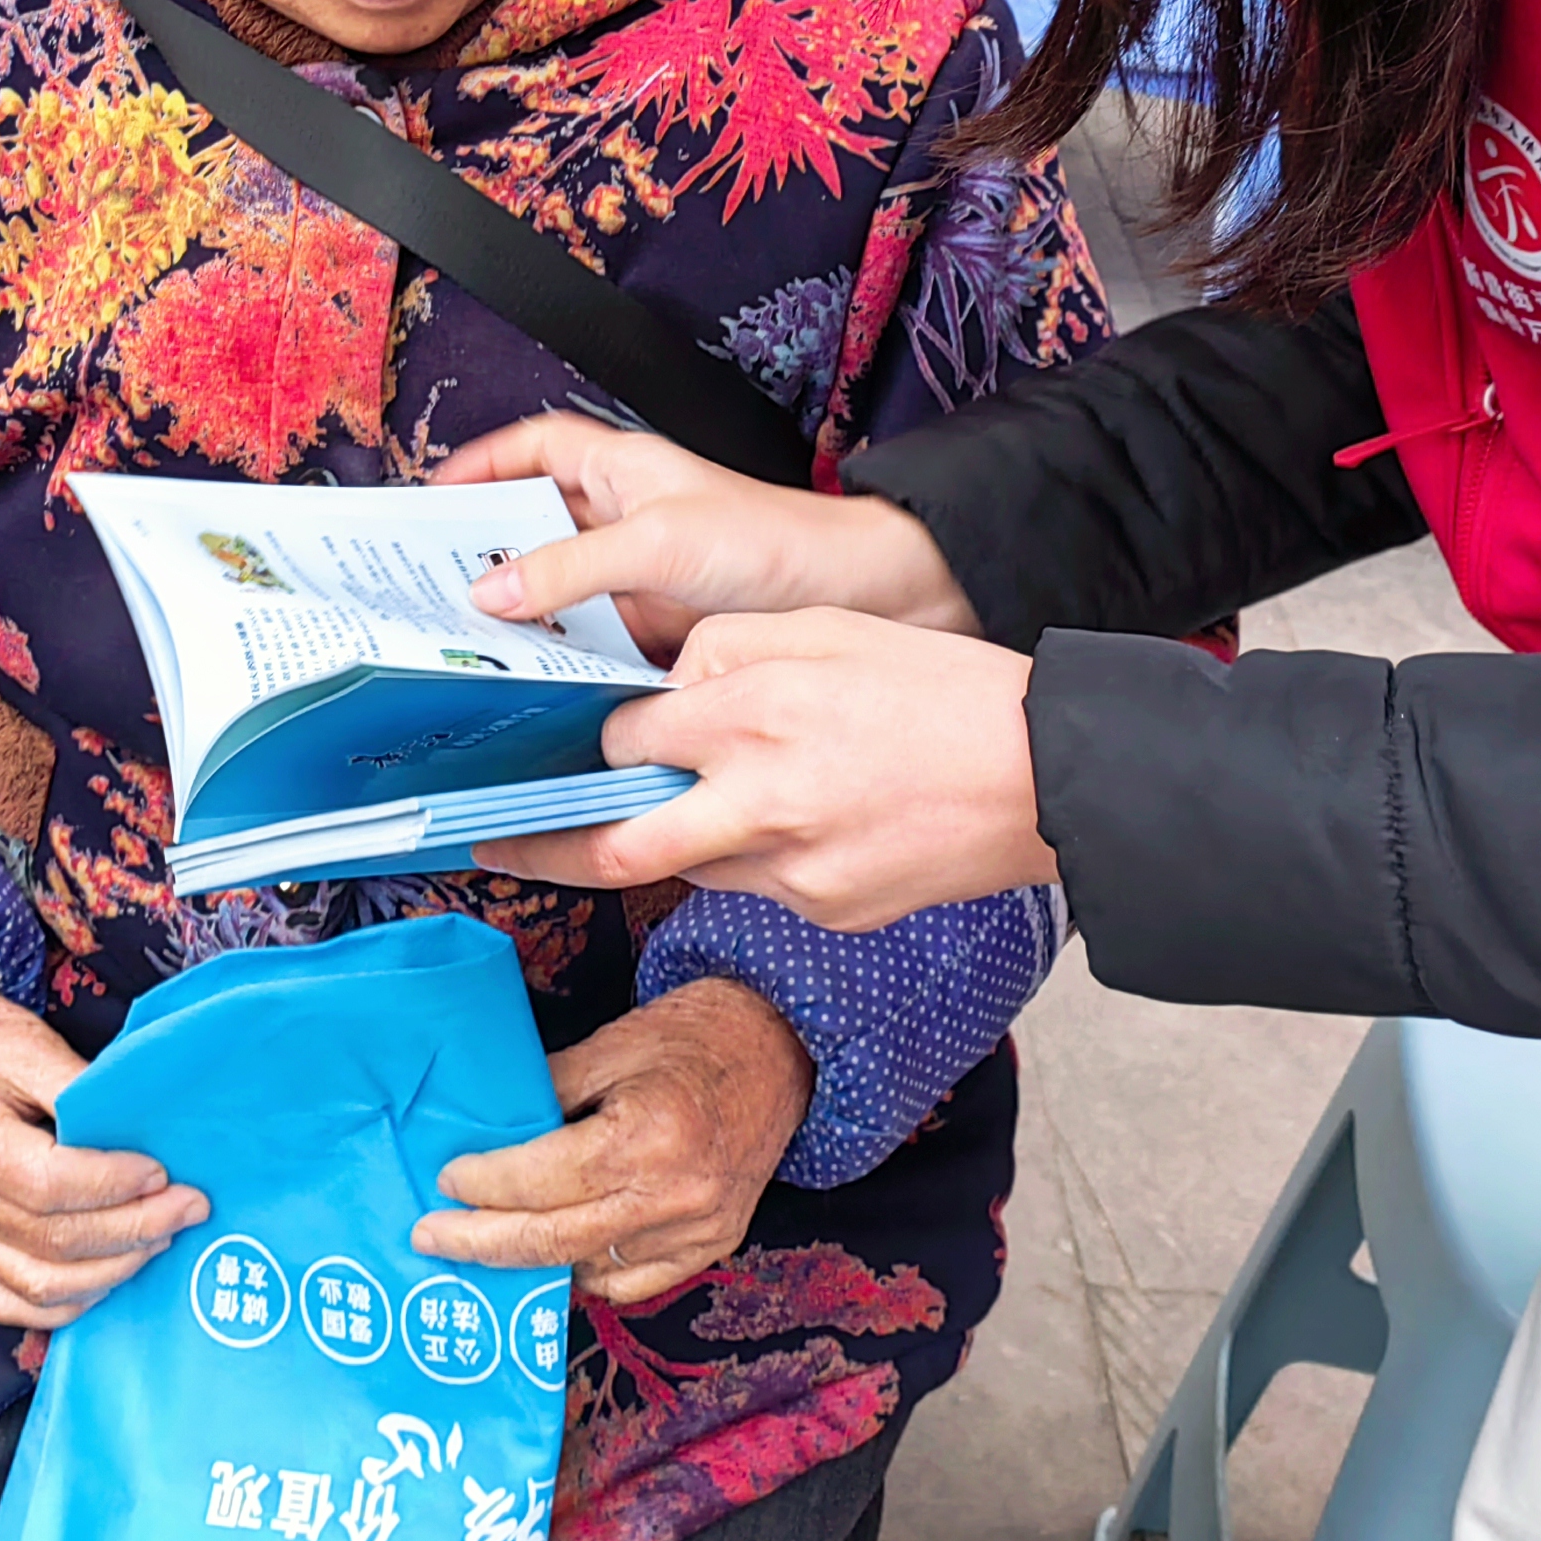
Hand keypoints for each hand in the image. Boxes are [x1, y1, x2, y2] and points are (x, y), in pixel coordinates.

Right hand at [0, 957, 206, 1328]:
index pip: (47, 1184)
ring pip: (38, 1284)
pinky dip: (66, 1304)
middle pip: (52, 1239)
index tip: (162, 1173)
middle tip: (189, 1208)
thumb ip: (83, 1092)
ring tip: (161, 1238)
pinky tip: (109, 1277)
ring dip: (111, 1270)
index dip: (113, 1186)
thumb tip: (146, 1133)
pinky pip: (10, 1303)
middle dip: (134, 1229)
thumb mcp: (29, 1044)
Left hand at [412, 980, 813, 1305]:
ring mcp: (700, 1228)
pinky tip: (559, 1247)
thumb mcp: (612, 1044)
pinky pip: (635, 1279)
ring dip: (535, 1258)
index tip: (446, 1178)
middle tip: (432, 1237)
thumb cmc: (696, 1035)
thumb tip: (488, 1128)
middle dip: (483, 1242)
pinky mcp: (715, 1244)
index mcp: (646, 1136)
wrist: (786, 1045)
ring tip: (489, 1238)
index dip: (485, 1184)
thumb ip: (548, 1091)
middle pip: (556, 1240)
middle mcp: (676, 1194)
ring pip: (592, 1268)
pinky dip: (591, 1269)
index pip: (542, 1180)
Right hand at [442, 414, 981, 662]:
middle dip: (477, 552)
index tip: (425, 500)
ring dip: (513, 617)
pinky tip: (528, 685)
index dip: (478, 467)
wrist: (860, 598)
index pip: (530, 450)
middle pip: (527, 526)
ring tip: (456, 645)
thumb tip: (491, 592)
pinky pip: (585, 642)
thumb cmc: (776, 542)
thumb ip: (569, 568)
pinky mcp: (652, 630)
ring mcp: (635, 576)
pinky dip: (555, 661)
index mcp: (620, 467)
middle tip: (419, 586)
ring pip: (552, 592)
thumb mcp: (659, 544)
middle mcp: (622, 517)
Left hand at [477, 609, 1053, 931]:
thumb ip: (728, 650)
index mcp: (757, 710)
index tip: (562, 749)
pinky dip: (743, 861)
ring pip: (685, 868)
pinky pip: (754, 890)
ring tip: (629, 831)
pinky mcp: (826, 911)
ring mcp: (793, 867)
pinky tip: (781, 826)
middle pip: (617, 843)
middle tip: (494, 843)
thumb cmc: (942, 691)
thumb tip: (665, 683)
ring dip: (657, 848)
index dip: (597, 742)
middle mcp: (761, 796)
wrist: (1045, 774)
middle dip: (543, 848)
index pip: (628, 738)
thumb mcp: (826, 630)